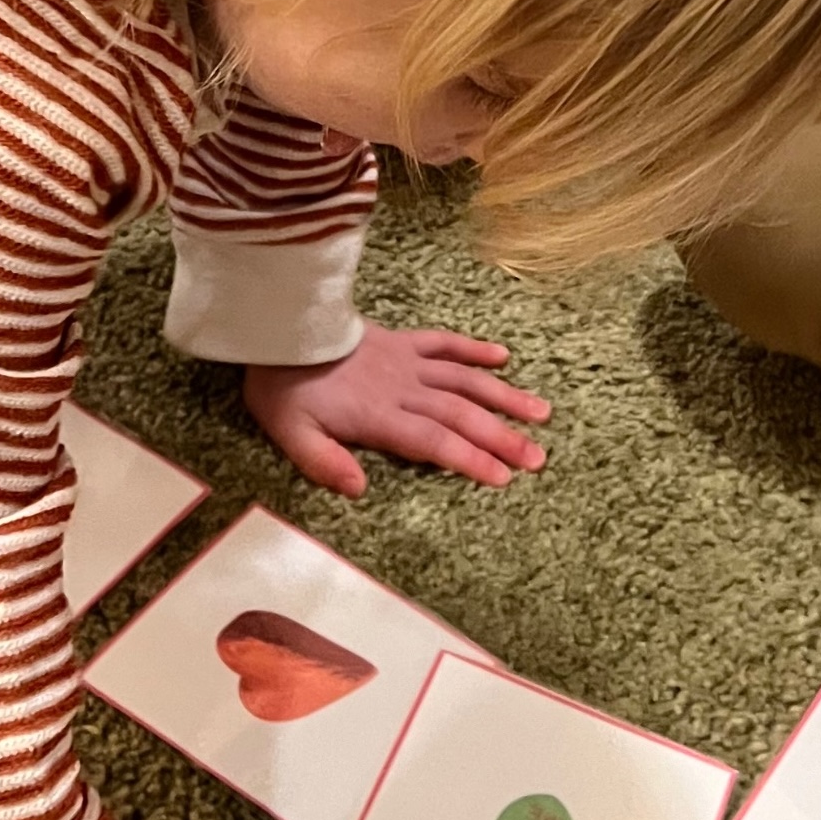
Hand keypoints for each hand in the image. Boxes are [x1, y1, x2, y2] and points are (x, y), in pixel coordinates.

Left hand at [245, 321, 550, 494]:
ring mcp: (407, 361)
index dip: (469, 459)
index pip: (433, 442)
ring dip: (503, 396)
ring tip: (540, 412)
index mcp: (379, 416)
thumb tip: (359, 490)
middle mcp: (403, 389)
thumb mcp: (290, 433)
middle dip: (502, 437)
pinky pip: (445, 342)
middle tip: (538, 458)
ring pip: (464, 380)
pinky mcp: (403, 340)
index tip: (503, 476)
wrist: (280, 330)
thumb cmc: (283, 389)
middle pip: (461, 415)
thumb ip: (324, 462)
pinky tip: (502, 357)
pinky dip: (474, 349)